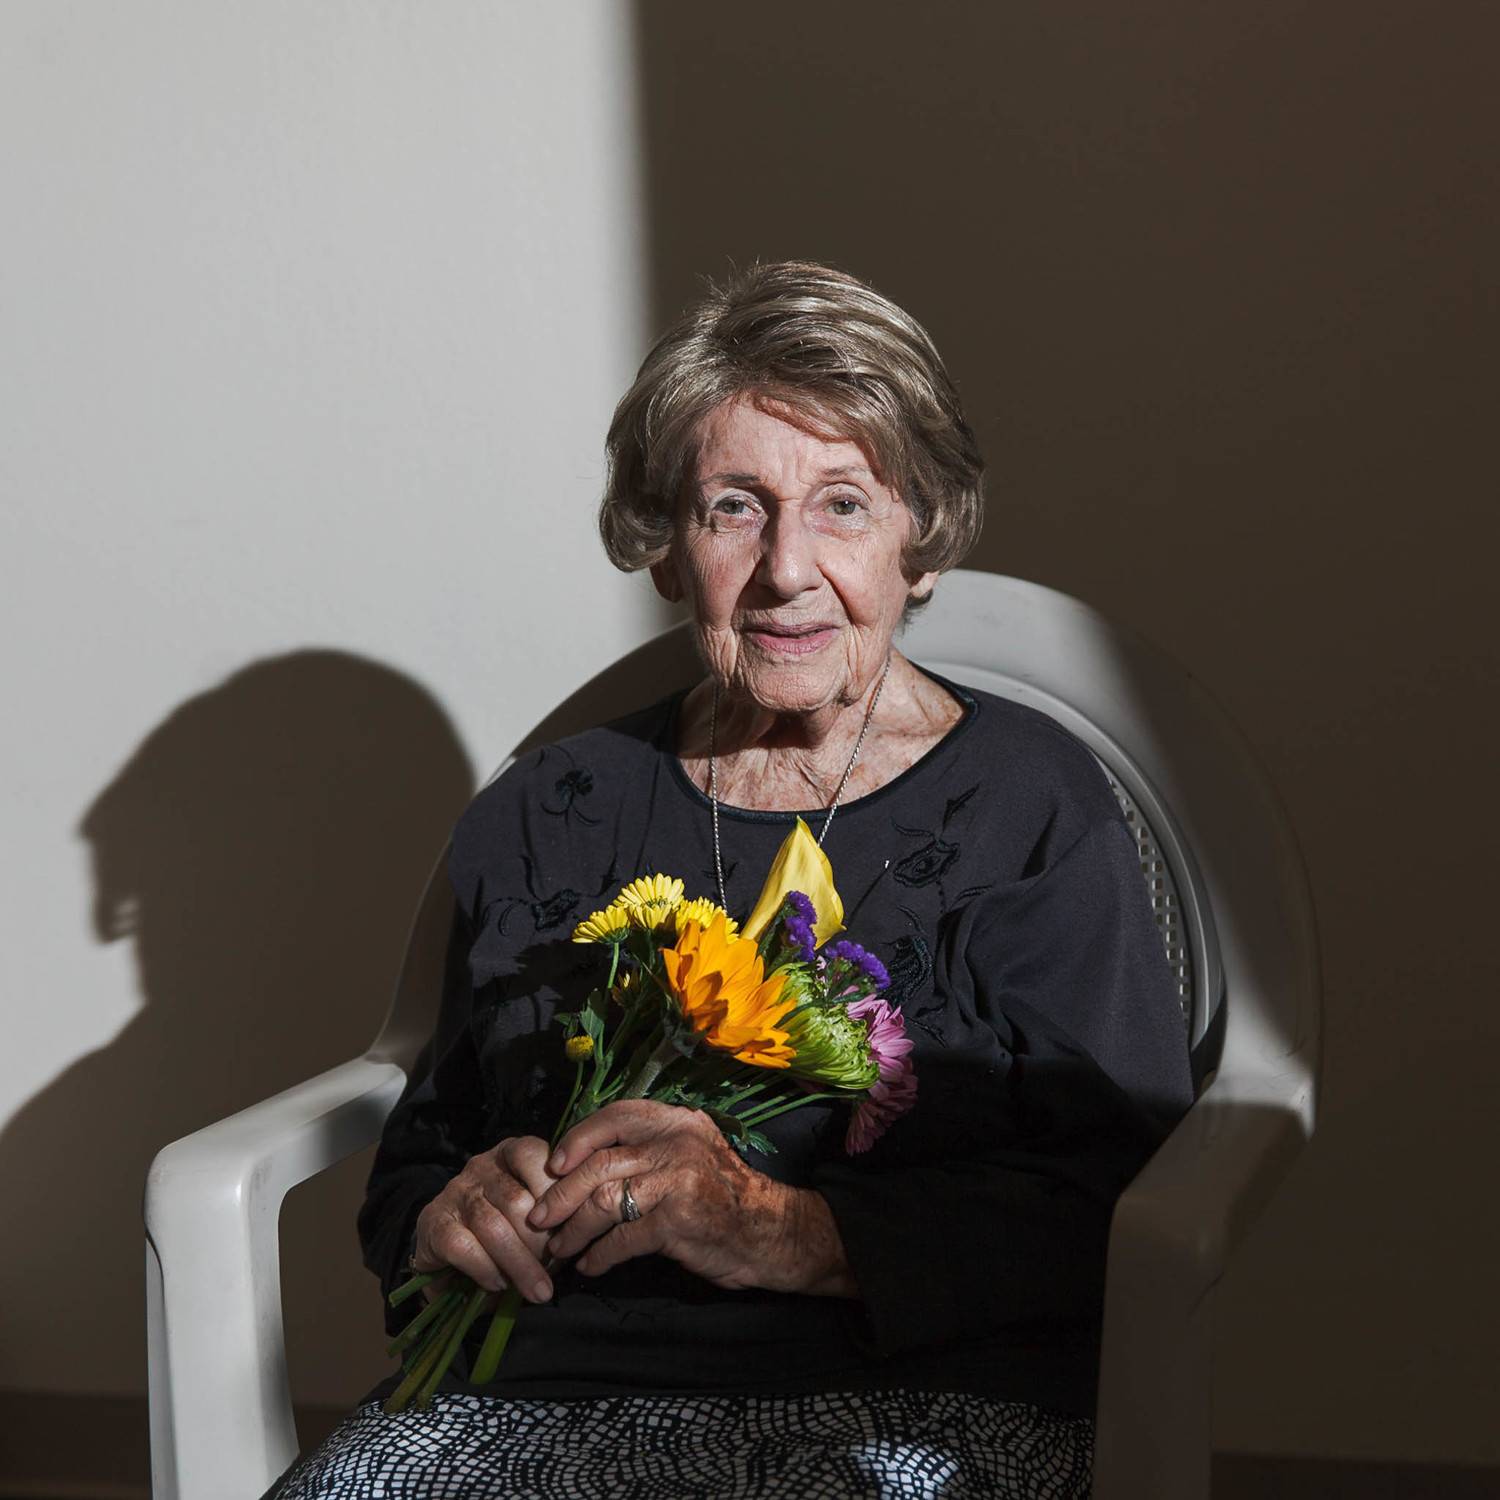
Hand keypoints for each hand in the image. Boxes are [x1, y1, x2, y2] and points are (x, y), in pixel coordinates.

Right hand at [411, 1135, 560, 1303]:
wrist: (447, 1250)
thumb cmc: (504, 1231)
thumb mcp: (534, 1216)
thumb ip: (555, 1216)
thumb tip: (579, 1236)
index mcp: (509, 1154)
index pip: (532, 1155)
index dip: (554, 1190)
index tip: (570, 1225)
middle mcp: (481, 1166)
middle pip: (516, 1200)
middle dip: (541, 1240)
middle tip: (556, 1267)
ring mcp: (454, 1192)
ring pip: (492, 1226)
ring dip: (520, 1263)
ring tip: (538, 1290)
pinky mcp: (433, 1222)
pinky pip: (463, 1246)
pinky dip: (486, 1269)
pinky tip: (500, 1284)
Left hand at [525, 1100, 856, 1297]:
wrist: (768, 1231)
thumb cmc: (719, 1195)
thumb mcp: (687, 1155)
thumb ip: (646, 1150)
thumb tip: (580, 1165)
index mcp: (676, 1121)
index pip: (616, 1116)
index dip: (579, 1138)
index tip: (553, 1165)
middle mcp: (676, 1143)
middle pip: (600, 1163)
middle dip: (561, 1195)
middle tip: (539, 1219)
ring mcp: (678, 1180)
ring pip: (604, 1201)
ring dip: (574, 1229)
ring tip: (561, 1249)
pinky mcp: (679, 1220)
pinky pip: (623, 1238)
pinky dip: (600, 1255)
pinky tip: (591, 1265)